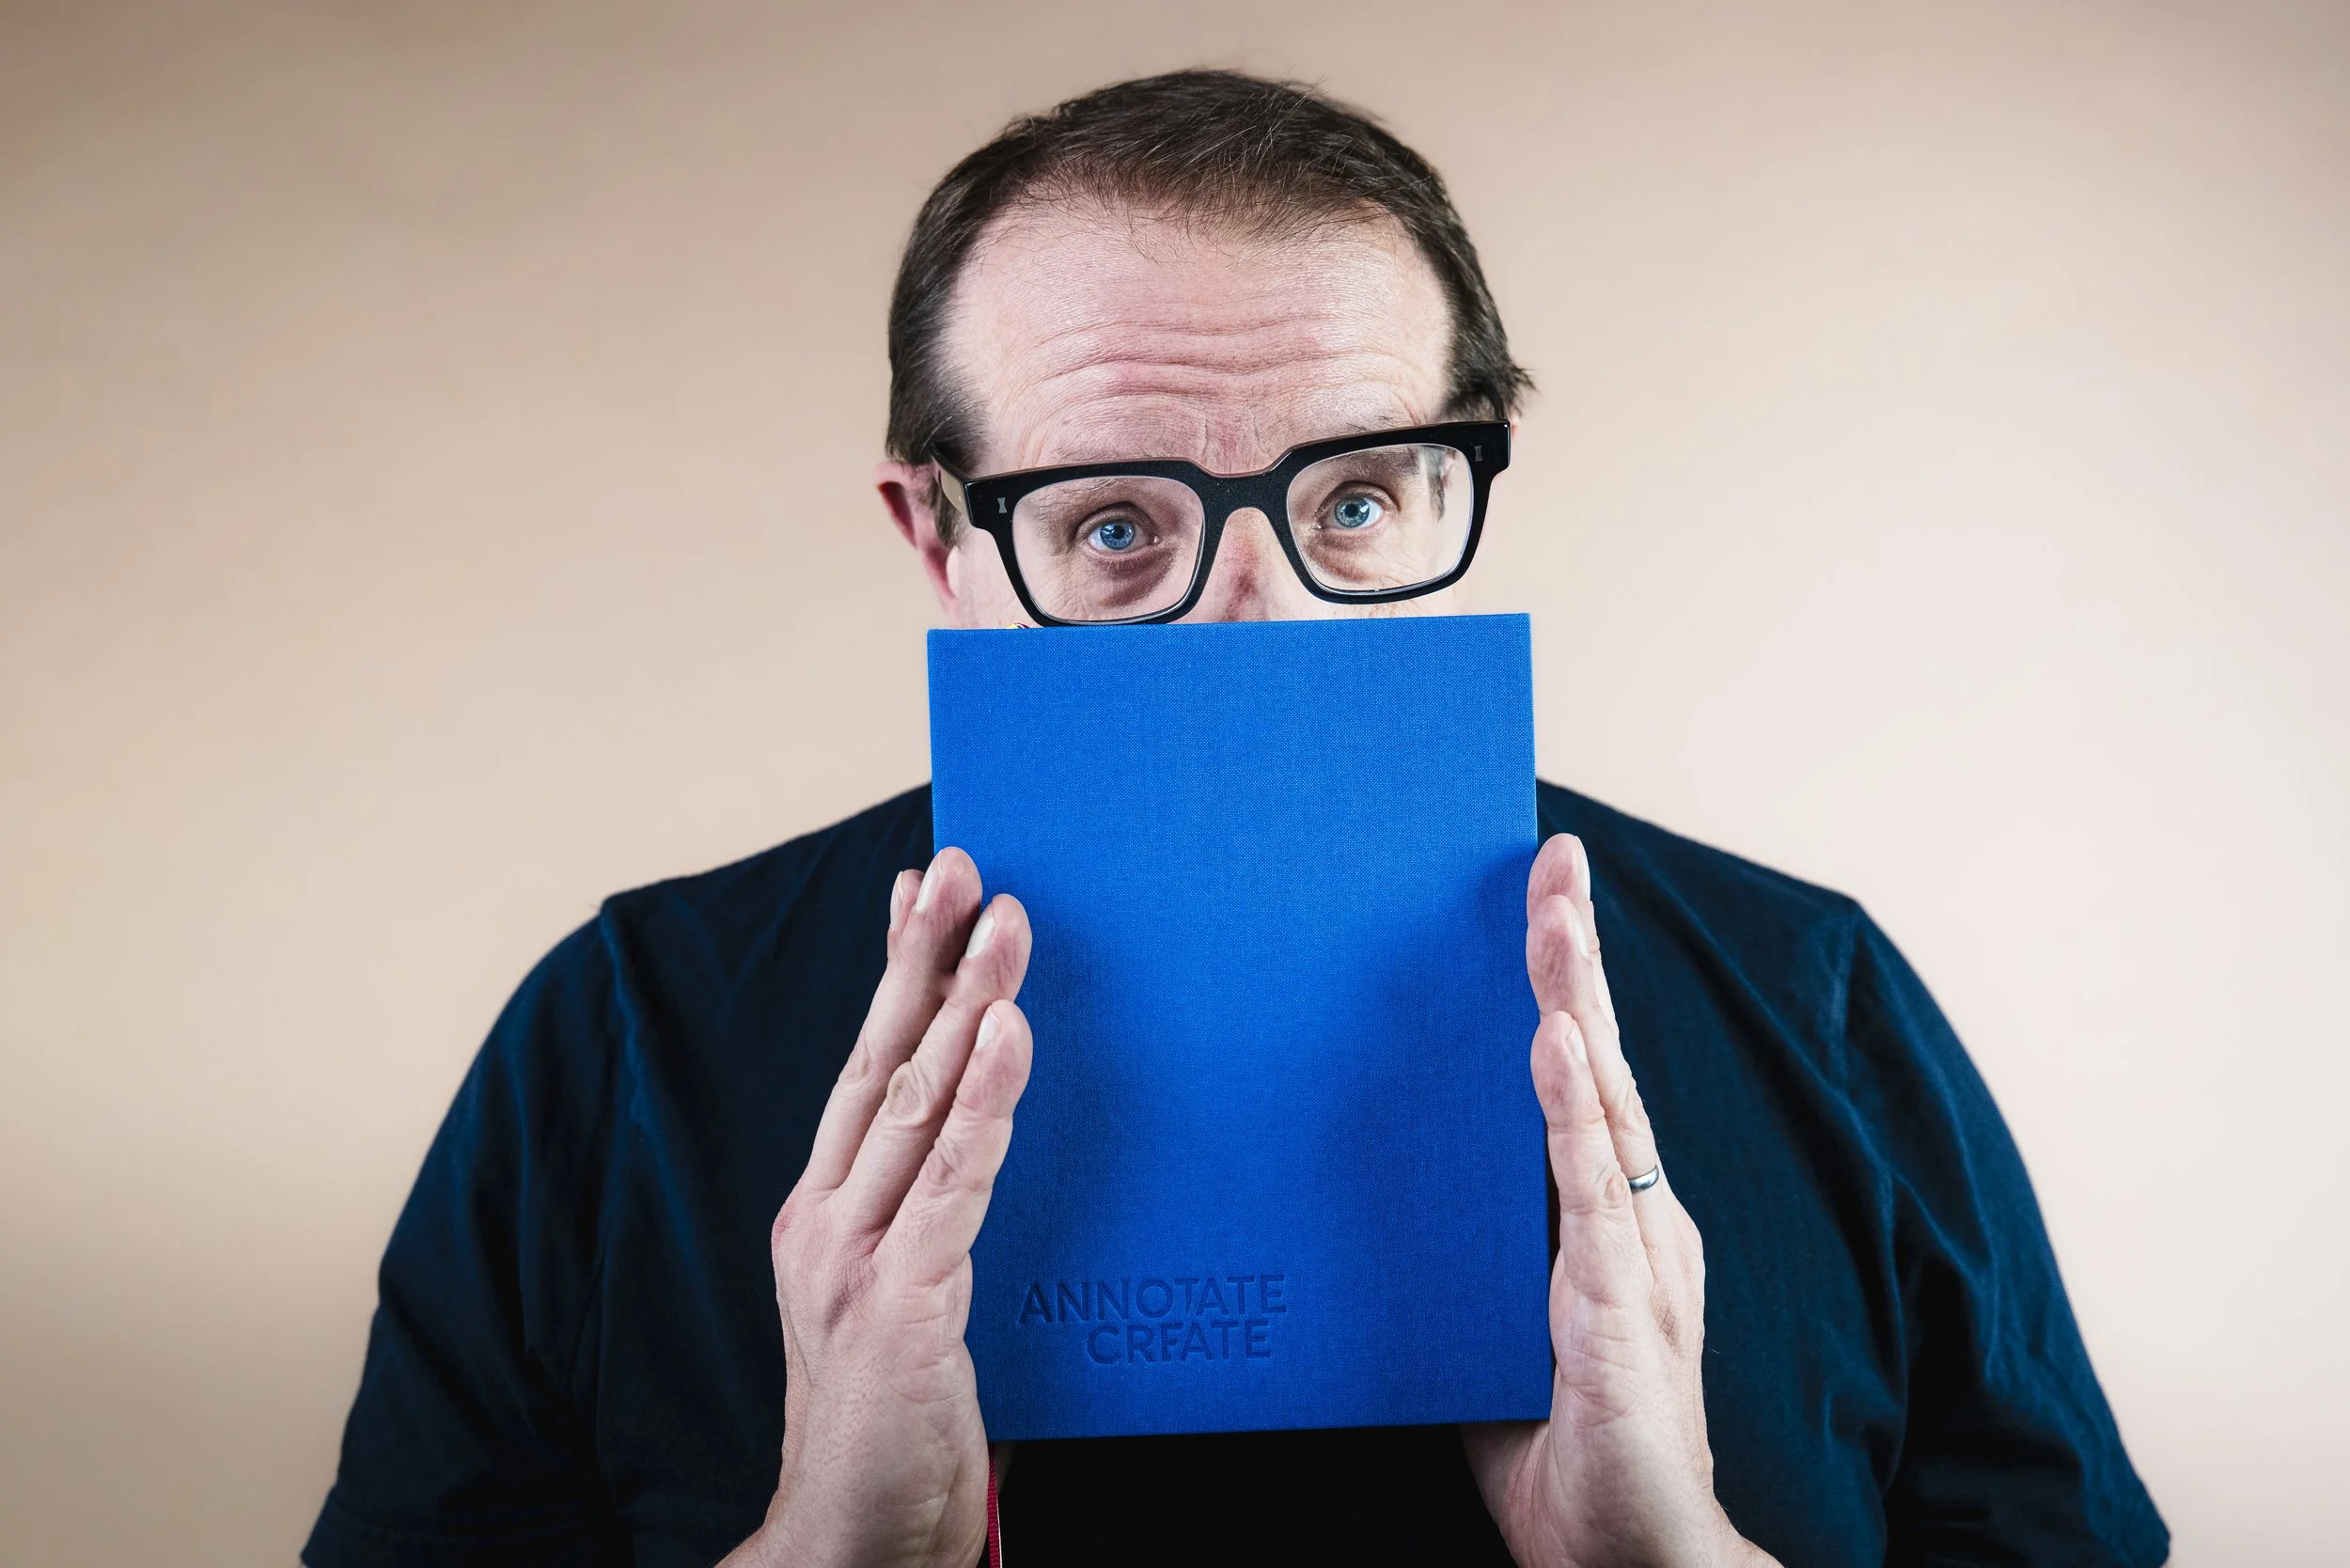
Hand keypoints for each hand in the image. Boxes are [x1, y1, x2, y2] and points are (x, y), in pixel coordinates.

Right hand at [724, 848, 1031, 1567]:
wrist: (850, 1539)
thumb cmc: (891, 1416)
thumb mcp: (899, 1289)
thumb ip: (928, 1203)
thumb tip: (978, 1118)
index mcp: (821, 1210)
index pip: (862, 1065)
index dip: (893, 970)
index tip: (921, 886)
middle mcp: (824, 1220)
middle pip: (880, 1063)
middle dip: (922, 955)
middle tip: (962, 865)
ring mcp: (852, 1261)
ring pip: (917, 1106)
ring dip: (965, 1004)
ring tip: (1004, 923)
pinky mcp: (898, 1306)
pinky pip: (953, 1183)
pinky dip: (984, 1103)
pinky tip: (1010, 1035)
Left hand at [1463, 834, 1777, 1567]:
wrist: (1628, 1559)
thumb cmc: (1565, 1450)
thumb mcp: (1487, 1325)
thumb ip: (1455, 1255)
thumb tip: (1373, 1192)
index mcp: (1602, 1216)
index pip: (1577, 1078)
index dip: (1563, 986)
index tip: (1540, 896)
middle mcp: (1632, 1216)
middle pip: (1598, 1061)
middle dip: (1573, 956)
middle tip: (1551, 862)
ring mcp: (1636, 1256)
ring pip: (1602, 1100)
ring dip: (1575, 998)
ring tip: (1553, 912)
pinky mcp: (1623, 1307)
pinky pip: (1591, 1192)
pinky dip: (1572, 1110)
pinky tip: (1554, 1042)